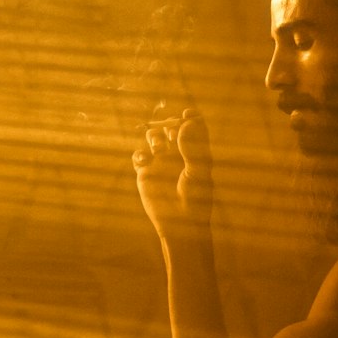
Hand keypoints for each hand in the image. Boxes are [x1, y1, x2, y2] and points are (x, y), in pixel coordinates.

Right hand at [132, 107, 213, 238]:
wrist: (181, 223)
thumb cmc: (196, 199)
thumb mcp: (198, 172)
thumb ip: (193, 148)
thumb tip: (186, 123)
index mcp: (195, 150)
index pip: (192, 125)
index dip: (189, 117)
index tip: (187, 115)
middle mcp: (177, 152)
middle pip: (170, 126)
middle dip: (169, 124)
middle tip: (171, 133)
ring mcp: (161, 161)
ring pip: (153, 136)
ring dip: (154, 136)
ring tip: (158, 148)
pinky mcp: (146, 172)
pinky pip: (139, 155)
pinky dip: (140, 154)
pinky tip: (145, 161)